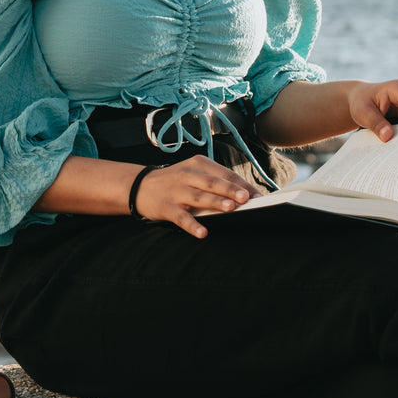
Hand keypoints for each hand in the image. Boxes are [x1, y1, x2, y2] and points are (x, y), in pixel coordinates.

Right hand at [134, 157, 262, 238]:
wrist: (140, 186)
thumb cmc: (175, 181)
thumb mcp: (193, 173)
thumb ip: (214, 181)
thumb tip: (243, 194)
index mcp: (198, 164)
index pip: (224, 174)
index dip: (241, 185)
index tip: (258, 196)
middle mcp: (188, 176)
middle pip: (212, 183)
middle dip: (230, 190)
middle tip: (246, 198)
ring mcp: (176, 191)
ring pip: (199, 197)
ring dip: (215, 202)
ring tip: (231, 208)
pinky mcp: (167, 207)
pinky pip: (181, 217)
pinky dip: (192, 225)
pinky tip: (202, 232)